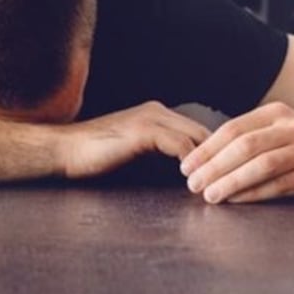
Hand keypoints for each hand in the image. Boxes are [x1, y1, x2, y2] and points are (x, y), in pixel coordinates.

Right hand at [58, 101, 210, 178]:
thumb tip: (184, 170)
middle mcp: (157, 110)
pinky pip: (180, 145)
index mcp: (156, 113)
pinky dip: (191, 163)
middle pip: (203, 131)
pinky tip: (193, 179)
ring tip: (216, 183)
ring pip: (196, 136)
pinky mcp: (143, 131)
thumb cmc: (95, 155)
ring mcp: (151, 118)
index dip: (213, 150)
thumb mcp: (134, 149)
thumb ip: (157, 151)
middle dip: (218, 154)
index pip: (197, 129)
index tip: (224, 171)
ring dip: (209, 161)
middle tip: (228, 179)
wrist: (64, 150)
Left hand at [179, 102, 293, 203]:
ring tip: (211, 195)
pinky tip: (237, 201)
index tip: (187, 167)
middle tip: (194, 184)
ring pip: (263, 166)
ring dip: (233, 182)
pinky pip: (281, 185)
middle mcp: (292, 128)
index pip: (233, 129)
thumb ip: (245, 139)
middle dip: (215, 166)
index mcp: (275, 113)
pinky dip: (255, 194)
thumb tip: (201, 160)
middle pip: (246, 146)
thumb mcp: (275, 129)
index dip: (207, 149)